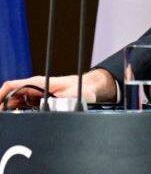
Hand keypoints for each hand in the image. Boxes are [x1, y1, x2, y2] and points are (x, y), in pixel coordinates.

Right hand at [0, 69, 117, 109]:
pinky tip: (21, 120)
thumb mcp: (73, 96)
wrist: (89, 88)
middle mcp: (34, 87)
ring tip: (12, 121)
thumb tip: (52, 109)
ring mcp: (36, 93)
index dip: (0, 96)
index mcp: (38, 83)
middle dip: (4, 107)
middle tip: (6, 119)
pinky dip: (19, 113)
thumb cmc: (81, 89)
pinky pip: (24, 106)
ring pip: (16, 102)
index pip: (11, 86)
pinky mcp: (39, 100)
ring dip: (11, 111)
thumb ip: (62, 103)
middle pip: (10, 96)